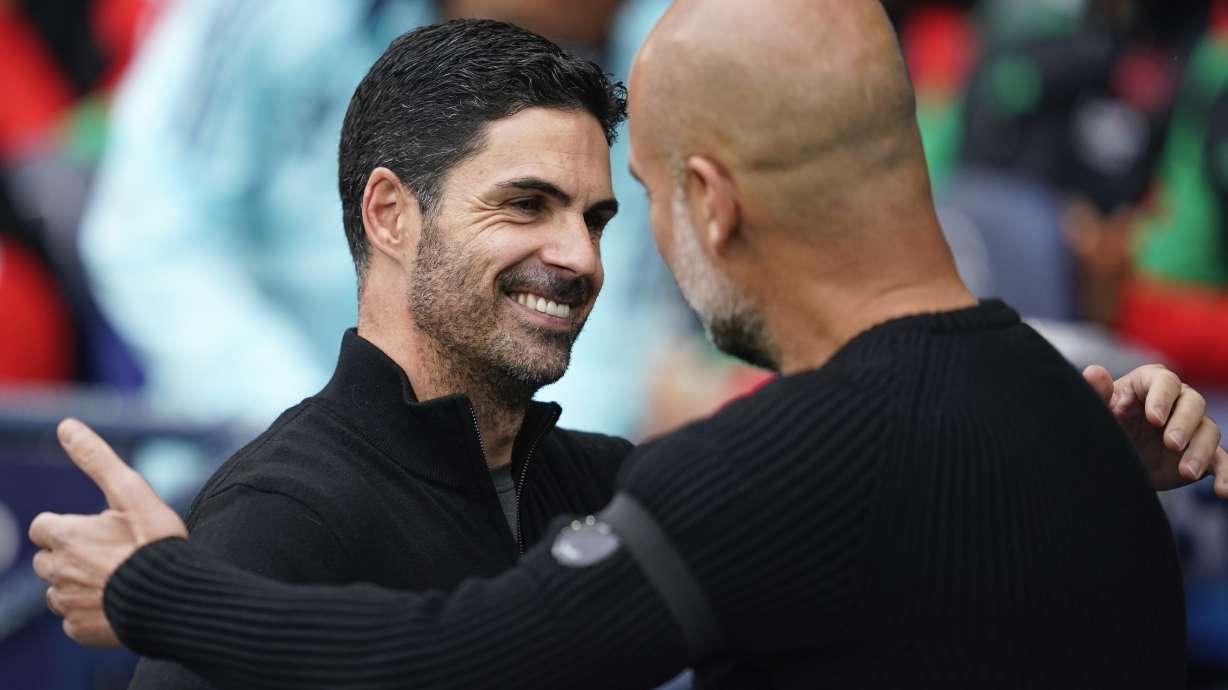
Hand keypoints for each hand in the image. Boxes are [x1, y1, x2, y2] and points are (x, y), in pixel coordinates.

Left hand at [28, 419, 187, 646]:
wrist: (173, 596)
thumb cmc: (154, 542)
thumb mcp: (132, 492)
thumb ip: (96, 459)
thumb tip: (66, 425)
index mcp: (65, 535)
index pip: (44, 527)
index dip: (67, 527)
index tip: (94, 529)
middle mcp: (57, 570)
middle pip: (47, 560)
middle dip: (69, 556)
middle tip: (109, 554)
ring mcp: (67, 603)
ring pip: (58, 591)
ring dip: (77, 584)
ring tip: (115, 579)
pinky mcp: (79, 630)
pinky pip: (73, 620)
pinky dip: (89, 612)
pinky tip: (117, 603)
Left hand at [1083, 364, 1227, 497]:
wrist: (1111, 460)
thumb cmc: (1105, 427)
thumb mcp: (1099, 414)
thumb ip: (1098, 395)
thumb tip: (1095, 372)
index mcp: (1149, 384)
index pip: (1164, 382)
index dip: (1162, 398)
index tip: (1154, 419)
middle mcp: (1176, 401)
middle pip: (1193, 402)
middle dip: (1184, 423)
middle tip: (1171, 444)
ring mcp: (1191, 427)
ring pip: (1209, 430)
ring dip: (1201, 451)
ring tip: (1186, 472)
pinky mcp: (1201, 453)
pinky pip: (1221, 460)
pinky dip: (1227, 474)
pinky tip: (1224, 491)